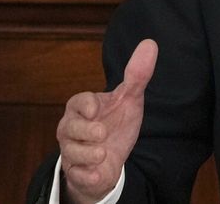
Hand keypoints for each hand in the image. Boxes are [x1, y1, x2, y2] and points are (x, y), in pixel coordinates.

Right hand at [58, 39, 157, 203]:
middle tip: (101, 132)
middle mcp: (73, 129)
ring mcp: (73, 151)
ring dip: (87, 154)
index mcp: (84, 108)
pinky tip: (97, 174)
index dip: (84, 105)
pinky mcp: (78, 172)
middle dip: (84, 131)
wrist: (110, 158)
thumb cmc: (116, 122)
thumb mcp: (129, 99)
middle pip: (68, 128)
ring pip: (71, 153)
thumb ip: (137, 75)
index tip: (95, 108)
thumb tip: (150, 44)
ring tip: (103, 153)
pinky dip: (86, 176)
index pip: (77, 102)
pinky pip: (76, 175)